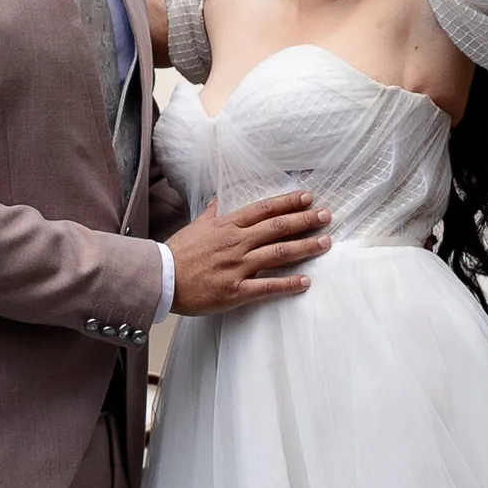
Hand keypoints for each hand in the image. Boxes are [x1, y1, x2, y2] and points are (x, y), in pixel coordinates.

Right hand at [168, 192, 331, 314]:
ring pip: (278, 254)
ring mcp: (238, 266)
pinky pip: (267, 286)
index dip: (288, 202)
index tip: (308, 198)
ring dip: (305, 248)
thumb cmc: (177, 253)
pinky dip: (288, 283)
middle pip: (278, 228)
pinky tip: (305, 281)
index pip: (264, 209)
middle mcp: (236, 242)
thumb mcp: (195, 227)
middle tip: (327, 216)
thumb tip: (219, 200)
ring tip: (325, 243)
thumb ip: (211, 214)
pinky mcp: (236, 290)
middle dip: (305, 221)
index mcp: (227, 225)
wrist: (160, 278)